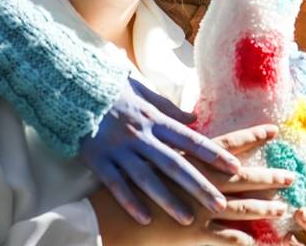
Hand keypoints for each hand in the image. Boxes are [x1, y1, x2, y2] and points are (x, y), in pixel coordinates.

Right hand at [80, 77, 244, 224]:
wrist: (71, 87)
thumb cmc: (111, 90)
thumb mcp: (143, 92)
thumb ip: (169, 108)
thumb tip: (194, 119)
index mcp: (155, 118)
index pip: (191, 139)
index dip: (214, 155)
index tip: (235, 168)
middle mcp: (141, 135)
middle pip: (175, 164)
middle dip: (199, 186)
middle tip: (220, 204)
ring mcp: (119, 149)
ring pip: (148, 179)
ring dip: (169, 201)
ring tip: (187, 219)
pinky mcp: (98, 159)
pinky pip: (116, 185)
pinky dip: (130, 201)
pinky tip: (145, 219)